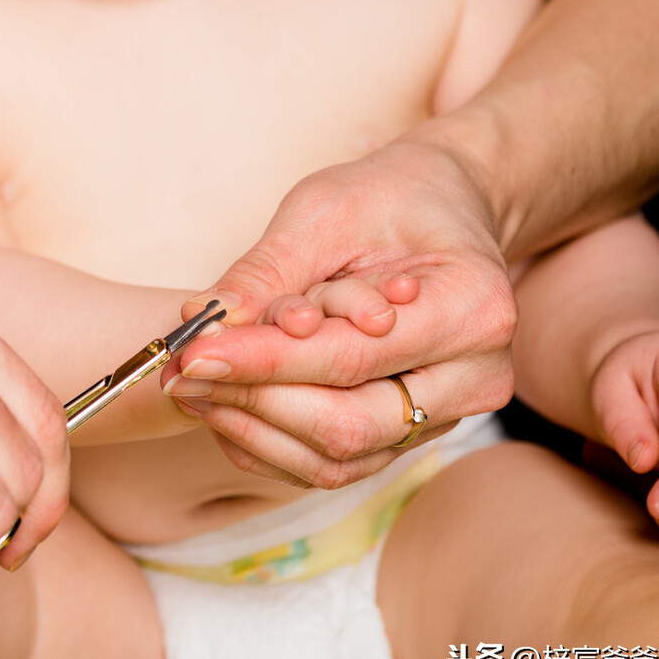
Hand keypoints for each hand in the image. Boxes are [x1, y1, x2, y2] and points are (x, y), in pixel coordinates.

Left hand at [165, 136, 517, 486]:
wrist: (440, 204)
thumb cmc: (389, 196)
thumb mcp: (326, 210)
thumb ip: (268, 272)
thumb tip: (201, 322)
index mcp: (473, 309)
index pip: (351, 358)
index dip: (265, 361)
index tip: (194, 353)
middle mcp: (475, 376)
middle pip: (348, 425)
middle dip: (256, 401)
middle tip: (183, 373)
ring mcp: (448, 413)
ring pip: (338, 458)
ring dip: (255, 428)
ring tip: (194, 385)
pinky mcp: (413, 430)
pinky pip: (336, 462)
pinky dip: (272, 442)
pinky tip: (227, 405)